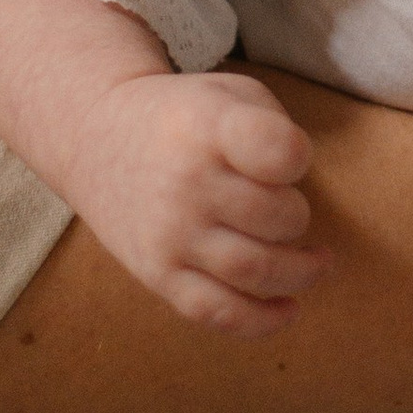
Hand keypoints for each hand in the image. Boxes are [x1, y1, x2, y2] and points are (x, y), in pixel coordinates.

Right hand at [65, 65, 322, 334]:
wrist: (95, 135)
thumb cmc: (184, 117)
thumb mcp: (229, 93)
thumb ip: (274, 130)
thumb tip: (304, 191)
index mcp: (209, 126)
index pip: (278, 152)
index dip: (299, 158)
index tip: (292, 159)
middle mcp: (187, 182)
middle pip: (277, 217)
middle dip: (299, 217)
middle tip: (291, 210)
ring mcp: (170, 234)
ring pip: (255, 270)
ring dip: (300, 272)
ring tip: (316, 262)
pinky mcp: (158, 274)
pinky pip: (217, 312)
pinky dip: (262, 320)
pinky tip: (289, 309)